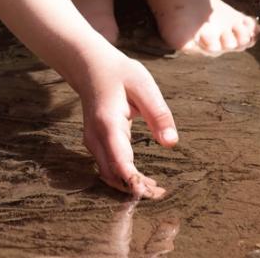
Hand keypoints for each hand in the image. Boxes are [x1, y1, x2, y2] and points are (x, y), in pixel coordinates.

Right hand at [75, 43, 177, 198]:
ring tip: (155, 189)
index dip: (137, 183)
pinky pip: (107, 167)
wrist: (89, 65)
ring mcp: (92, 141)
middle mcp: (96, 137)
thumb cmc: (118, 73)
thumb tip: (171, 143)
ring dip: (129, 185)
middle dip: (135, 189)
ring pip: (108, 174)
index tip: (157, 192)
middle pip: (113, 175)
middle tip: (161, 193)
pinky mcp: (94, 143)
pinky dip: (123, 177)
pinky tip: (142, 178)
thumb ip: (158, 114)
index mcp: (108, 123)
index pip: (120, 164)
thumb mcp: (143, 85)